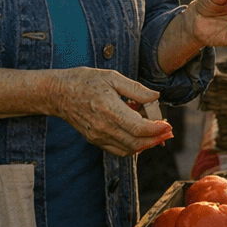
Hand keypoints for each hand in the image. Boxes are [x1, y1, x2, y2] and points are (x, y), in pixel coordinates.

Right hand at [51, 67, 172, 156]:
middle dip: (156, 139)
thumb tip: (155, 97)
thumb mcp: (112, 76)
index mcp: (109, 109)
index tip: (168, 125)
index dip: (157, 129)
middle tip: (167, 131)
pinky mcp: (94, 140)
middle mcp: (103, 127)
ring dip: (145, 144)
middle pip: (136, 142)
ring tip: (155, 132)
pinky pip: (117, 149)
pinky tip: (139, 135)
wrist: (57, 93)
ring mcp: (97, 136)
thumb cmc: (84, 81)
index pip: (139, 128)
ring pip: (128, 149)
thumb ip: (136, 89)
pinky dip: (132, 146)